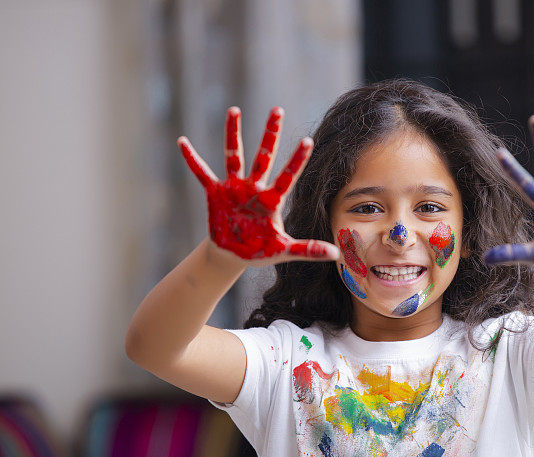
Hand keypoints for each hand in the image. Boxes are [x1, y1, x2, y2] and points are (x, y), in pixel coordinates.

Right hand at [178, 106, 338, 263]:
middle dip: (270, 134)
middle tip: (277, 109)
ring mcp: (234, 188)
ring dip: (233, 134)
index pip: (288, 176)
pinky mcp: (215, 193)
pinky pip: (202, 173)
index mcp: (272, 200)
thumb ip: (308, 249)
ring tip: (234, 110)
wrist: (233, 255)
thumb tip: (336, 254)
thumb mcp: (284, 250)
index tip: (308, 140)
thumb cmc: (260, 250)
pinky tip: (182, 142)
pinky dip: (192, 159)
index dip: (297, 160)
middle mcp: (254, 188)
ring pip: (234, 156)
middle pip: (264, 156)